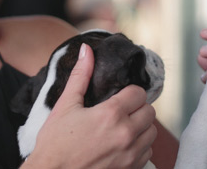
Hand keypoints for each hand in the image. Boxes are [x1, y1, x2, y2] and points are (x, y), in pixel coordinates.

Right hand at [25, 43, 156, 168]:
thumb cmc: (55, 143)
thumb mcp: (65, 105)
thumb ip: (80, 75)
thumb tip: (86, 50)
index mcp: (111, 114)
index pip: (139, 93)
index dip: (129, 92)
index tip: (119, 96)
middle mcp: (125, 134)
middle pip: (149, 112)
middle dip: (137, 108)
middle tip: (120, 111)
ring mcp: (129, 155)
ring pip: (152, 133)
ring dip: (141, 128)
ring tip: (122, 128)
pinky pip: (147, 154)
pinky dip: (139, 147)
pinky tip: (122, 145)